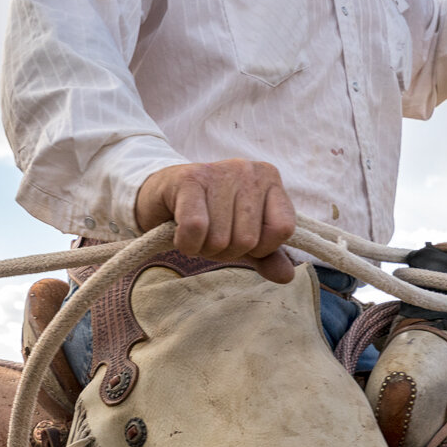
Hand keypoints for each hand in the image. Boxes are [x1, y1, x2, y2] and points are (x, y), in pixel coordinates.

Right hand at [135, 159, 296, 282]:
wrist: (160, 195)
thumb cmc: (207, 216)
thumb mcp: (241, 237)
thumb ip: (266, 256)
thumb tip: (287, 276)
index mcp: (270, 179)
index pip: (283, 229)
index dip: (261, 248)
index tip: (240, 239)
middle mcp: (248, 170)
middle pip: (249, 239)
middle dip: (225, 251)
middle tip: (209, 237)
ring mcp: (219, 170)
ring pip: (221, 238)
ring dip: (203, 248)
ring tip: (195, 233)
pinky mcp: (189, 178)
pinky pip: (195, 227)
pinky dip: (186, 243)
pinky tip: (180, 235)